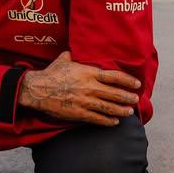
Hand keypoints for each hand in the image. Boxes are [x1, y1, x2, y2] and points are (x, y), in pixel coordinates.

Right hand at [18, 51, 140, 126]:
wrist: (37, 90)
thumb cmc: (51, 73)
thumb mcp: (64, 59)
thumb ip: (74, 56)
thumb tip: (76, 50)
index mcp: (88, 73)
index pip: (114, 76)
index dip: (127, 80)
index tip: (136, 84)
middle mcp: (89, 87)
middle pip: (115, 93)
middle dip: (127, 97)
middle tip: (135, 99)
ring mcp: (85, 101)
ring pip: (109, 107)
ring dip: (121, 110)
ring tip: (129, 111)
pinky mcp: (79, 113)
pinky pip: (97, 118)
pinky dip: (108, 121)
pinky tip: (115, 122)